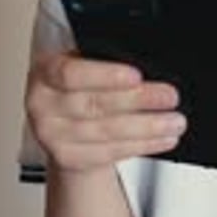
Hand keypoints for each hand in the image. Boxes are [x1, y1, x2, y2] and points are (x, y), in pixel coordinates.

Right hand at [25, 51, 186, 171]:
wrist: (64, 117)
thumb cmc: (82, 81)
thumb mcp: (86, 59)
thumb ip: (107, 58)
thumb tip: (151, 65)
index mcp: (46, 70)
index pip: (71, 73)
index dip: (105, 75)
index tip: (137, 76)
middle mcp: (42, 104)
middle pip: (94, 104)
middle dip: (138, 101)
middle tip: (170, 97)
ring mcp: (52, 134)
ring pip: (106, 132)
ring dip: (147, 128)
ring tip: (174, 121)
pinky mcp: (67, 158)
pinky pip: (108, 153)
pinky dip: (141, 146)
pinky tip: (161, 139)